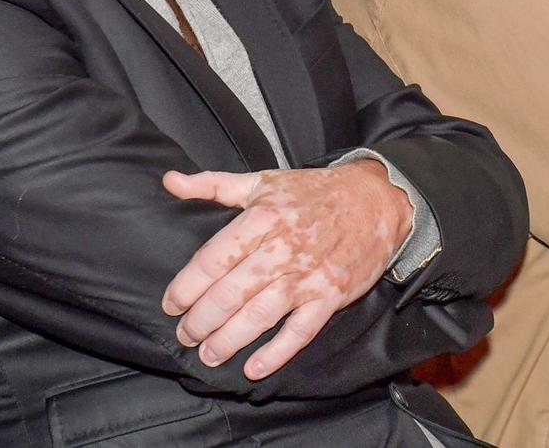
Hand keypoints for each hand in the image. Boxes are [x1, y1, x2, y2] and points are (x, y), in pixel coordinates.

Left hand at [160, 159, 412, 379]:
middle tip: (185, 335)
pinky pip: (301, 330)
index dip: (186, 287)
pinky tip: (254, 368)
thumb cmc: (315, 192)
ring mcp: (308, 275)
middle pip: (231, 293)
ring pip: (260, 315)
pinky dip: (277, 352)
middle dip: (201, 320)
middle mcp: (283, 248)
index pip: (213, 259)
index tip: (171, 304)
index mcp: (262, 218)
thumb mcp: (263, 181)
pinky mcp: (331, 295)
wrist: (377, 199)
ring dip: (229, 340)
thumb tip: (170, 181)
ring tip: (209, 354)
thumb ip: (213, 184)